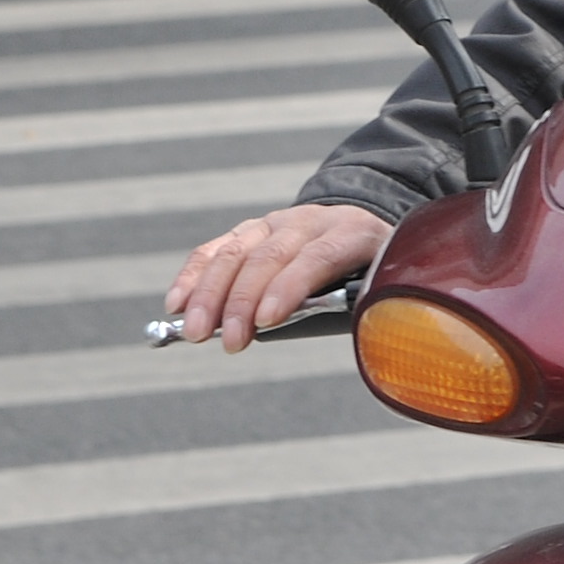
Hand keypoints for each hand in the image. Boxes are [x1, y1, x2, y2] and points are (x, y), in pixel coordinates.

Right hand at [161, 202, 392, 350]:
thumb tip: (358, 338)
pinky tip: (177, 304)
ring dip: (210, 295)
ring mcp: (273, 224)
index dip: (289, 287)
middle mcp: (307, 222)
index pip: (316, 258)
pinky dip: (193, 277)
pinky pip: (214, 251)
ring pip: (235, 253)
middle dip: (243, 302)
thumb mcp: (386, 281)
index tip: (266, 322)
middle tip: (229, 341)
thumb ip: (369, 305)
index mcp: (350, 232)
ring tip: (195, 331)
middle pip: (268, 257)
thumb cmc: (372, 269)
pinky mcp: (247, 231)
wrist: (359, 223)